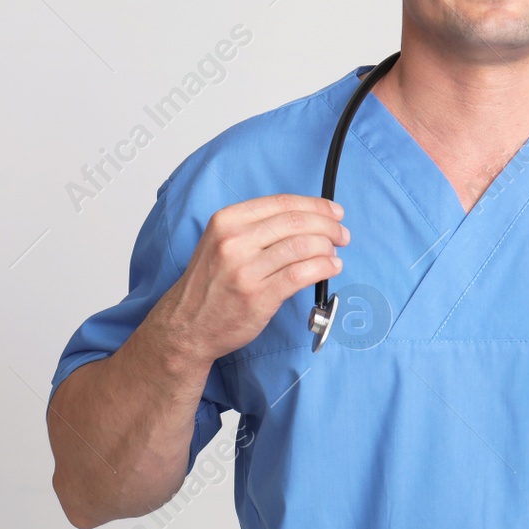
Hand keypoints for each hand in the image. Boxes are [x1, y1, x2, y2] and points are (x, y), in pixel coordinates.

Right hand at [151, 193, 348, 364]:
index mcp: (226, 221)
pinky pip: (302, 274)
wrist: (186, 326)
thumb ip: (257, 227)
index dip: (316, 205)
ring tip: (334, 253)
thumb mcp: (221, 242)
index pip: (282, 203)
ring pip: (303, 246)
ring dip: (328, 248)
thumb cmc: (210, 284)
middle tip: (342, 234)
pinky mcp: (259, 296)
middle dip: (328, 226)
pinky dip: (324, 268)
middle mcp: (234, 241)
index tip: (334, 212)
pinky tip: (331, 268)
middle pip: (297, 222)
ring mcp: (246, 269)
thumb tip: (307, 219)